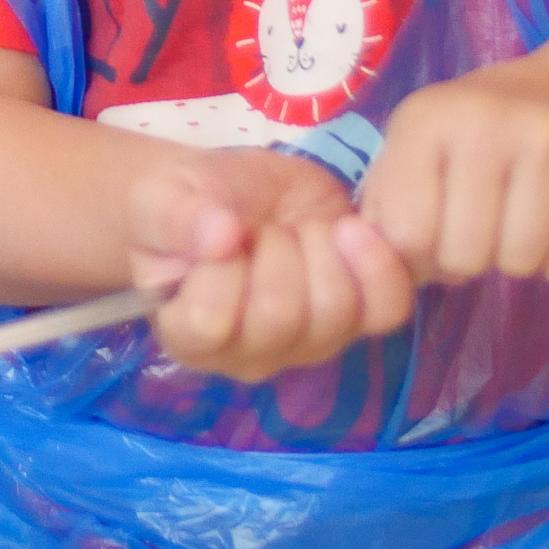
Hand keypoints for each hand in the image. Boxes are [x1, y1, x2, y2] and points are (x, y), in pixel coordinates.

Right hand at [127, 148, 414, 382]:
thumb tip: (218, 237)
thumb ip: (177, 219)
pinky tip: (352, 229)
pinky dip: (379, 264)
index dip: (221, 268)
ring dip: (320, 249)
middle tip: (261, 225)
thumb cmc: (184, 203)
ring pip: (334, 313)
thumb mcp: (161, 198)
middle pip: (279, 318)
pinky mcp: (355, 316)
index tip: (220, 227)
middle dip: (275, 248)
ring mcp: (309, 342)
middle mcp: (250, 354)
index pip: (208, 323)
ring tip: (298, 226)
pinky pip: (387, 309)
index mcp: (189, 335)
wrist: (233, 194)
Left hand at [361, 60, 548, 287]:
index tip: (432, 234)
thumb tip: (381, 265)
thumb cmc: (482, 131)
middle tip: (483, 225)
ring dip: (518, 260)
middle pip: (464, 254)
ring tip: (520, 218)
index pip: (405, 231)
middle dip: (470, 258)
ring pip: (519, 263)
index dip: (417, 253)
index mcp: (428, 117)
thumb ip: (390, 201)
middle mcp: (487, 124)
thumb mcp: (421, 144)